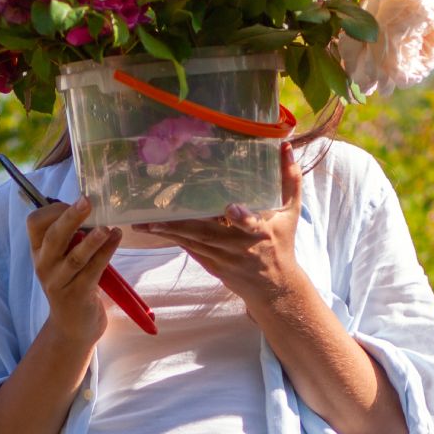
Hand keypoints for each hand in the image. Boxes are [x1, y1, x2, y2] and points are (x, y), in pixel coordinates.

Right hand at [27, 196, 121, 343]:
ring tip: (106, 228)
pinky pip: (93, 271)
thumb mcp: (63, 259)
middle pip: (54, 237)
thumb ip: (69, 236)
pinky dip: (106, 253)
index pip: (35, 223)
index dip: (54, 210)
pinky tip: (116, 238)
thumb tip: (86, 204)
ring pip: (75, 257)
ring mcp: (59, 282)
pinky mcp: (78, 295)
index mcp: (38, 251)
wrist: (73, 327)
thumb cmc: (72, 284)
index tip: (74, 203)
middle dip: (70, 218)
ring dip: (92, 240)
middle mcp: (44, 266)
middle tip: (87, 202)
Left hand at [133, 142, 301, 312]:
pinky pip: (190, 250)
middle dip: (180, 227)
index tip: (231, 208)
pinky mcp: (212, 266)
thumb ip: (289, 180)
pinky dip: (173, 239)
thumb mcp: (290, 213)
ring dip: (167, 233)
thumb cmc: (282, 244)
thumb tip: (286, 146)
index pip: (252, 224)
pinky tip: (153, 230)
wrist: (273, 288)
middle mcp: (240, 247)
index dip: (242, 217)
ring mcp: (224, 259)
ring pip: (193, 243)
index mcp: (262, 232)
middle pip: (208, 235)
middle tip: (153, 218)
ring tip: (143, 223)